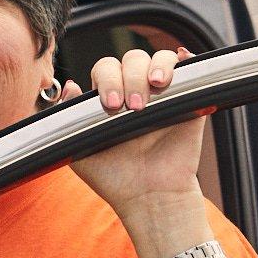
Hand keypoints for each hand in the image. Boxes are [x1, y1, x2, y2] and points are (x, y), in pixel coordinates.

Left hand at [58, 48, 207, 215]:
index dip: (107, 79)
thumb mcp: (79, 148)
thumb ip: (68, 118)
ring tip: (156, 86)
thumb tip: (70, 86)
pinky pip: (189, 70)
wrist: (149, 198)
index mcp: (110, 97)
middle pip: (131, 60)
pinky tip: (181, 62)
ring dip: (156, 67)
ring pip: (158, 59)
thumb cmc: (113, 177)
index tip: (111, 105)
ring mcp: (164, 95)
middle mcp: (136, 91)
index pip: (106, 69)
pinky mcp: (189, 101)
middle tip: (132, 107)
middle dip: (129, 78)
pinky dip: (184, 60)